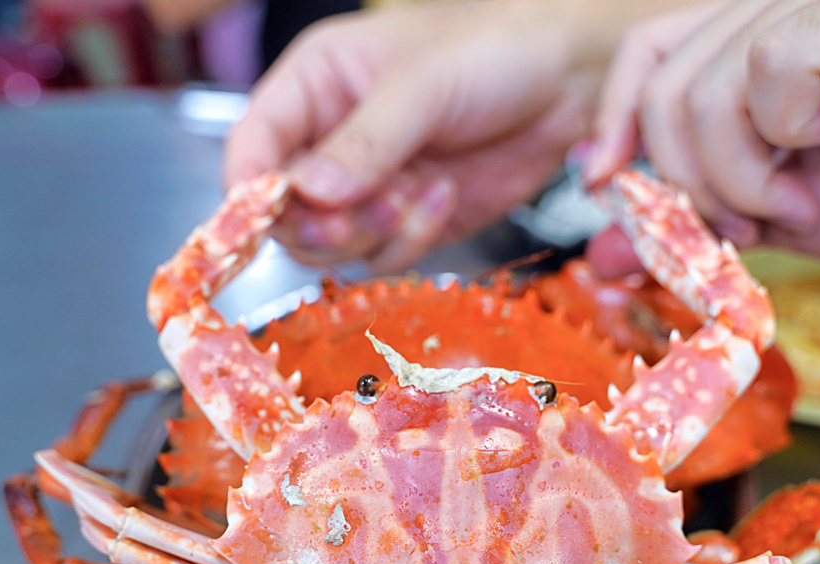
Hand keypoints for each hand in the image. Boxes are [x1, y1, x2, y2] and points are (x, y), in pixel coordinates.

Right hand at [225, 0, 693, 271]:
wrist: (570, 82)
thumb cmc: (494, 51)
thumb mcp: (423, 84)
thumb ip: (365, 139)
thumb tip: (310, 192)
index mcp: (314, 86)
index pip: (252, 146)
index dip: (250, 188)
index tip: (267, 215)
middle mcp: (331, 141)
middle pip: (284, 212)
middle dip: (321, 222)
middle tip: (362, 212)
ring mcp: (369, 187)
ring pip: (330, 245)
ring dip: (372, 233)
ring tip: (419, 192)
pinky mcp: (408, 221)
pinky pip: (382, 256)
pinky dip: (411, 241)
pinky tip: (443, 196)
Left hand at [586, 0, 819, 260]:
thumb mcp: (770, 212)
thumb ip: (689, 218)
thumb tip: (601, 255)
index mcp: (755, 31)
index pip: (646, 53)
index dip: (616, 122)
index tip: (605, 184)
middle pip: (666, 86)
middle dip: (689, 181)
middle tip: (745, 222)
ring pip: (709, 89)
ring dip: (741, 175)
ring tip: (795, 199)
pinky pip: (774, 71)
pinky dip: (788, 133)